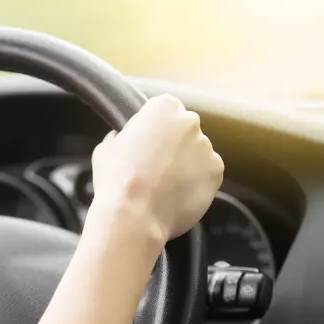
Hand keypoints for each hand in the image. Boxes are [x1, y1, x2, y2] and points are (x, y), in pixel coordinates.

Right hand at [90, 94, 223, 241]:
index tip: (144, 145)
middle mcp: (190, 121)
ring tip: (165, 186)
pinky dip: (196, 182)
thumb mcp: (106, 147)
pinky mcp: (216, 171)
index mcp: (164, 107)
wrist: (134, 215)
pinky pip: (206, 173)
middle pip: (183, 129)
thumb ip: (122, 135)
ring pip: (196, 153)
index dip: (151, 129)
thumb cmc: (116, 179)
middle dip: (173, 144)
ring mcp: (206, 147)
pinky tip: (177, 194)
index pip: (162, 110)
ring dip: (185, 164)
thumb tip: (124, 138)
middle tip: (155, 167)